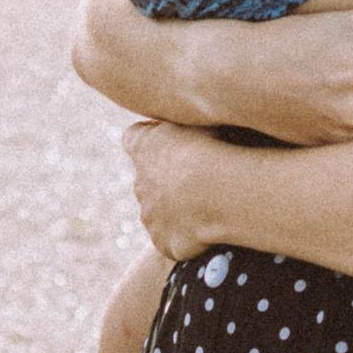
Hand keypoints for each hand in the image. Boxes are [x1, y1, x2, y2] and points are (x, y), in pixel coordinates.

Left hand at [124, 117, 222, 260]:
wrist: (218, 192)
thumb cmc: (215, 146)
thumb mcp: (201, 117)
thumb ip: (189, 118)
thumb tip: (195, 109)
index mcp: (144, 147)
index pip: (134, 138)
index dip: (152, 139)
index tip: (174, 140)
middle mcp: (139, 183)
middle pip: (149, 179)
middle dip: (169, 180)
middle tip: (203, 178)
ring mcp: (150, 217)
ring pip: (161, 213)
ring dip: (179, 210)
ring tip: (214, 204)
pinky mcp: (164, 243)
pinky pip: (175, 239)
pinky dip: (189, 236)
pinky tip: (213, 227)